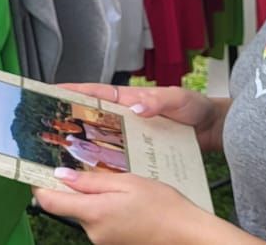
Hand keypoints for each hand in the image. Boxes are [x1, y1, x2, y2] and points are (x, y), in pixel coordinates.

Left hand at [35, 169, 211, 244]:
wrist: (188, 235)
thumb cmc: (164, 206)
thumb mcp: (127, 183)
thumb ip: (91, 181)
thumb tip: (60, 176)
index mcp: (94, 213)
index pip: (49, 202)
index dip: (39, 186)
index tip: (38, 171)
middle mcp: (93, 232)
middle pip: (69, 207)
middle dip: (76, 189)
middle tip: (94, 171)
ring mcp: (102, 241)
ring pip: (86, 214)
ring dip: (95, 199)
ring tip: (120, 187)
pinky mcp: (112, 244)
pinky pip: (100, 223)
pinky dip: (106, 210)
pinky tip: (127, 203)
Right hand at [59, 83, 224, 151]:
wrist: (214, 129)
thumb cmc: (196, 107)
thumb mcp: (177, 98)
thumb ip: (158, 101)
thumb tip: (137, 107)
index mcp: (129, 99)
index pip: (96, 93)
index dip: (73, 92)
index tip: (51, 92)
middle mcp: (126, 117)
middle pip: (93, 118)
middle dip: (71, 121)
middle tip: (51, 128)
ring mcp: (133, 135)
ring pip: (104, 140)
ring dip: (87, 147)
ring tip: (66, 154)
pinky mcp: (141, 152)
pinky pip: (121, 157)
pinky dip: (109, 164)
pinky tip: (99, 173)